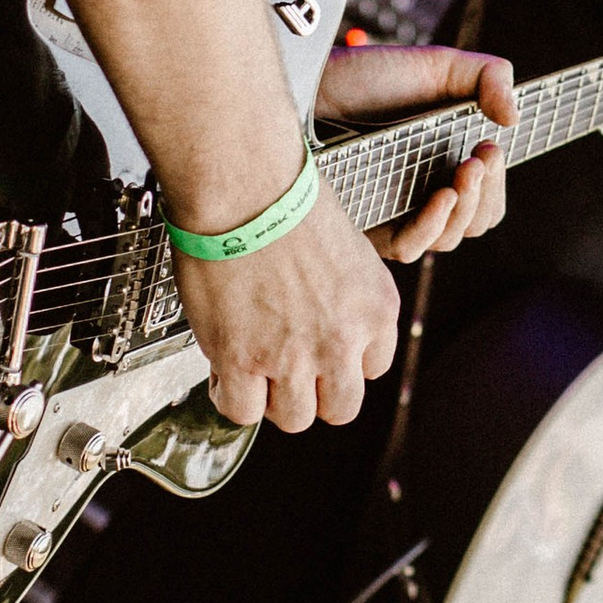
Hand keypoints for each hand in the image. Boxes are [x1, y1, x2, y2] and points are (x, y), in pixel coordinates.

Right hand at [175, 188, 400, 431]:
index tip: (320, 348)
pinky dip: (232, 396)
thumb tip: (321, 320)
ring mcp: (293, 356)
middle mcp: (344, 339)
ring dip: (273, 398)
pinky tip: (225, 370)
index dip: (342, 360)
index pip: (373, 368)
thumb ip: (344, 296)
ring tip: (254, 369)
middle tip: (288, 369)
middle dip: (315, 392)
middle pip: (341, 406)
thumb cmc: (286, 199)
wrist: (244, 185)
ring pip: (294, 417)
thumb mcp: (348, 251)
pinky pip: (242, 412)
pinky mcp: (242, 360)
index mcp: (378, 309)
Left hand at [318, 41, 514, 261]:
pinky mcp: (365, 227)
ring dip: (468, 208)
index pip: (486, 199)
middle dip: (488, 193)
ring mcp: (394, 213)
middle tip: (482, 156)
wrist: (313, 84)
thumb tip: (513, 118)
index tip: (492, 148)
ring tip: (466, 171)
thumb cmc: (368, 77)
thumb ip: (487, 77)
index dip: (497, 182)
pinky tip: (444, 195)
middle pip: (474, 223)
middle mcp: (421, 194)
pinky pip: (408, 247)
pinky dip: (434, 225)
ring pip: (447, 239)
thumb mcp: (438, 66)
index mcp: (443, 165)